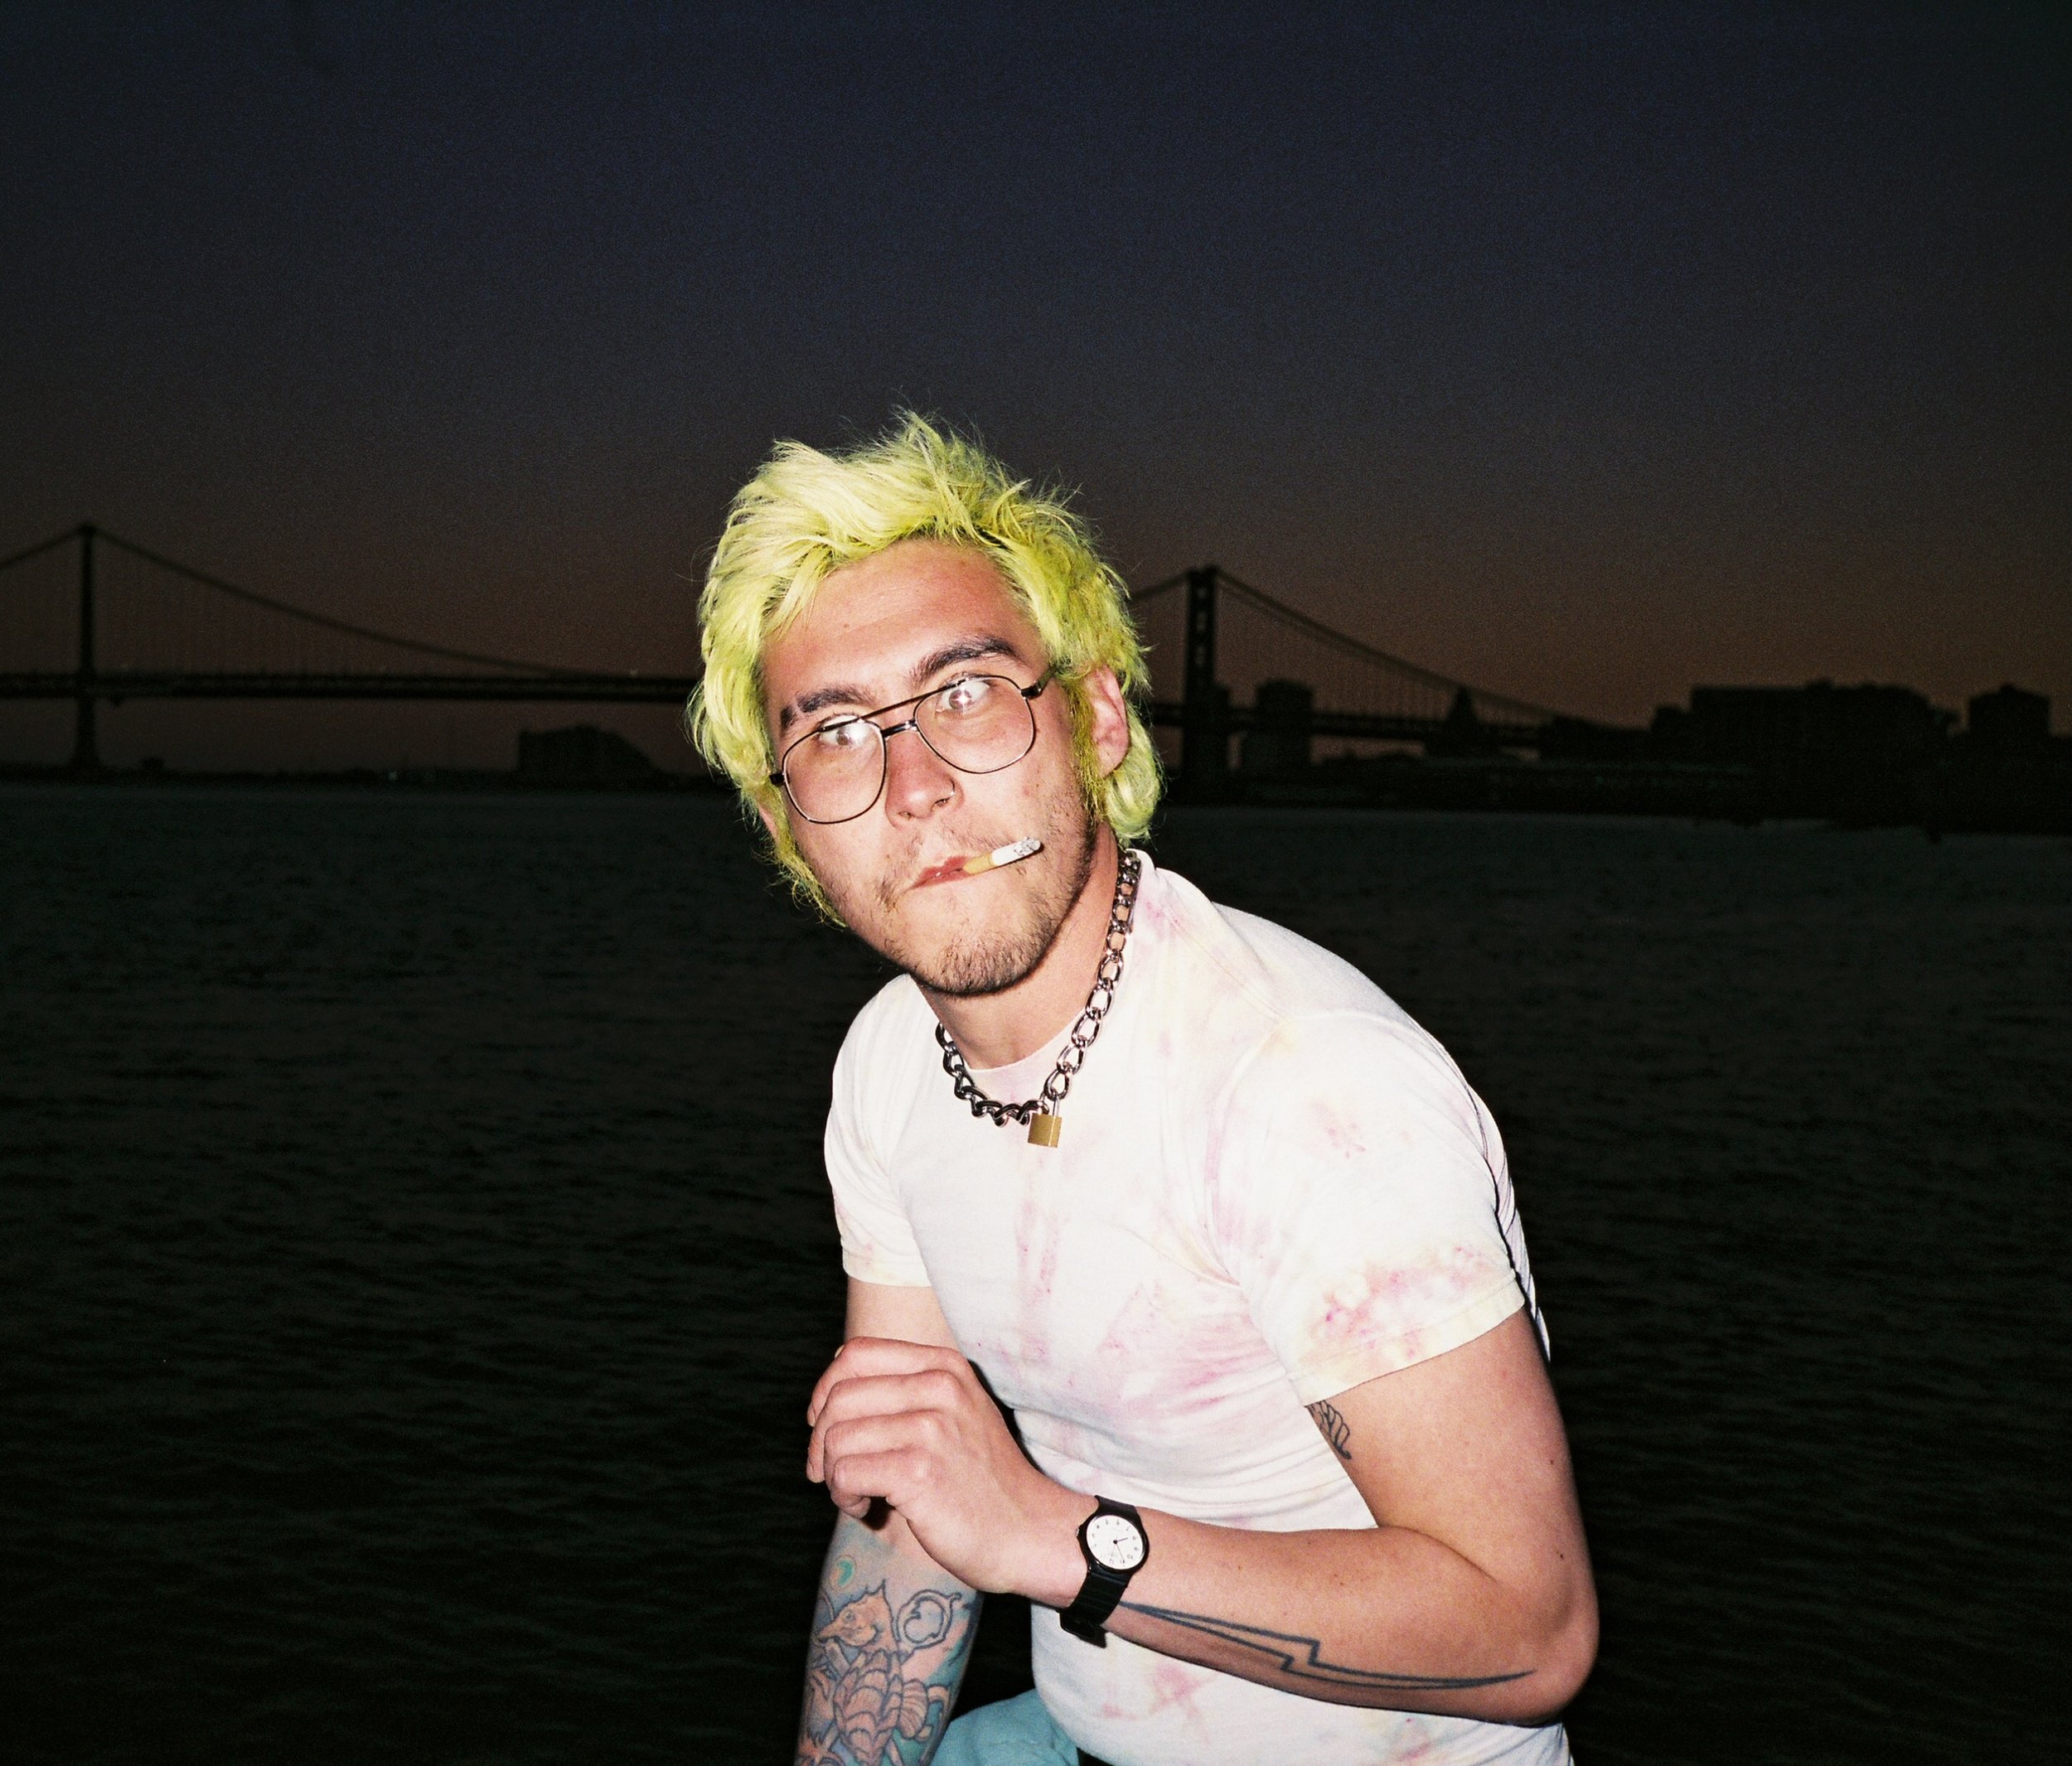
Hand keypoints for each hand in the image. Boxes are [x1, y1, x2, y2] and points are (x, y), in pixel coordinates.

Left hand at [806, 1336, 1086, 1599]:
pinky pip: (845, 1473)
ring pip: (836, 1438)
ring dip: (832, 1476)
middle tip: (830, 1474)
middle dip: (821, 1442)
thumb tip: (824, 1399)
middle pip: (839, 1397)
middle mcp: (940, 1387)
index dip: (826, 1390)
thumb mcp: (954, 1414)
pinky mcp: (920, 1471)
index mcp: (944, 1366)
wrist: (1028, 1531)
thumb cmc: (978, 1481)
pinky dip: (843, 1496)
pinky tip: (866, 1508)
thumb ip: (904, 1393)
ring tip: (858, 1495)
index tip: (824, 1426)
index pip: (856, 1354)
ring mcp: (932, 1427)